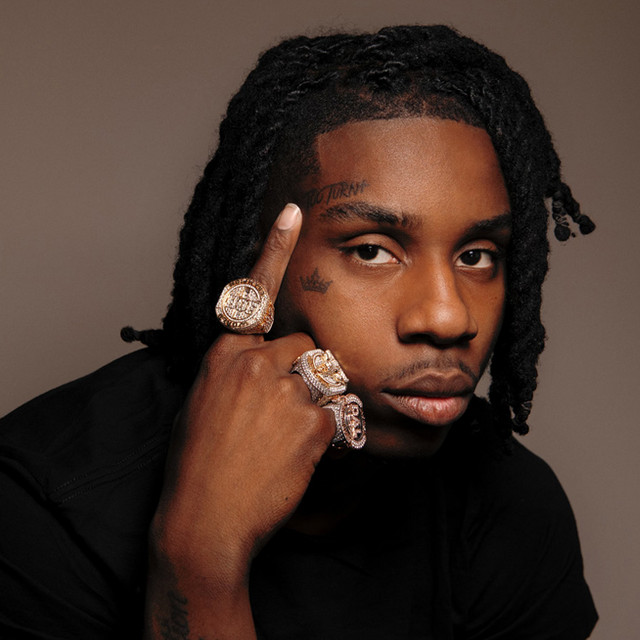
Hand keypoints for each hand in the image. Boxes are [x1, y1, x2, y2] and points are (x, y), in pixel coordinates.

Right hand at [144, 203, 335, 638]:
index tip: (294, 213)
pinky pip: (338, 411)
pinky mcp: (313, 420)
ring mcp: (285, 390)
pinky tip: (301, 455)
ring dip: (318, 401)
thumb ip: (236, 370)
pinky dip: (329, 432)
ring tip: (289, 437)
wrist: (205, 519)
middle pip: (306, 344)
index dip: (275, 249)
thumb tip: (260, 357)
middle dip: (305, 373)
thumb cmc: (199, 463)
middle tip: (285, 412)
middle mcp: (254, 363)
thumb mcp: (204, 402)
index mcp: (225, 355)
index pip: (252, 293)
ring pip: (326, 375)